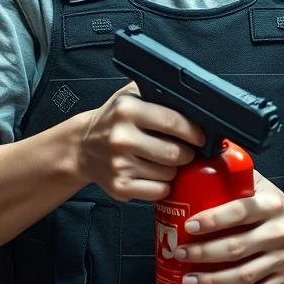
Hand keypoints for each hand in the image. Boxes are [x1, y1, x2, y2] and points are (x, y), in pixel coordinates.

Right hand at [75, 83, 203, 201]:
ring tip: (166, 159)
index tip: (201, 137)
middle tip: (186, 149)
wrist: (82, 146)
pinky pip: (158, 191)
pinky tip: (156, 174)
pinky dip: (163, 184)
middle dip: (187, 152)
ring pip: (169, 173)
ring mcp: (120, 165)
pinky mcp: (120, 186)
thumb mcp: (131, 95)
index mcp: (127, 110)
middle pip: (174, 152)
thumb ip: (158, 93)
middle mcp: (122, 138)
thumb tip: (193, 102)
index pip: (172, 122)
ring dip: (175, 168)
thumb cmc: (113, 120)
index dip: (193, 131)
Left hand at [175, 172, 283, 283]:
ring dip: (213, 280)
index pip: (240, 212)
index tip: (190, 225)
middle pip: (237, 247)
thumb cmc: (277, 205)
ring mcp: (282, 259)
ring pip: (244, 275)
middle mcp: (279, 233)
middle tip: (180, 254)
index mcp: (272, 206)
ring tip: (188, 281)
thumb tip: (207, 157)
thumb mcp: (262, 185)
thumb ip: (237, 175)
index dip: (214, 220)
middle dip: (204, 254)